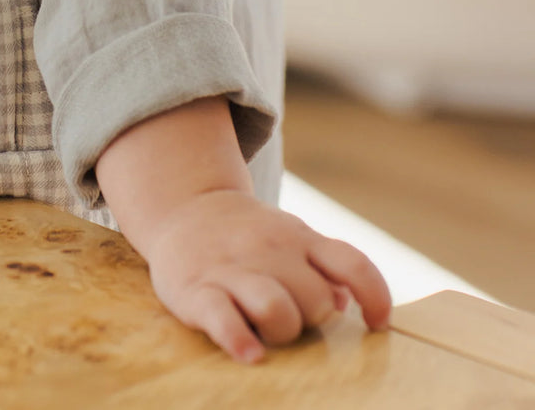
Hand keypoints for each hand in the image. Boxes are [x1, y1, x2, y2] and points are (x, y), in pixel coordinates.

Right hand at [141, 188, 391, 362]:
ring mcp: (233, 269)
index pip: (352, 265)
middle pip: (316, 301)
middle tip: (290, 314)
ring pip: (278, 310)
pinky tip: (250, 355)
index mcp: (298, 238)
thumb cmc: (248, 236)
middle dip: (311, 319)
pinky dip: (240, 340)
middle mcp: (270, 250)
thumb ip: (322, 268)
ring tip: (266, 331)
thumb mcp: (289, 237)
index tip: (378, 324)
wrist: (183, 207)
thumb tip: (347, 304)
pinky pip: (224, 319)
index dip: (376, 297)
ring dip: (282, 330)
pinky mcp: (197, 289)